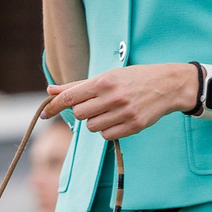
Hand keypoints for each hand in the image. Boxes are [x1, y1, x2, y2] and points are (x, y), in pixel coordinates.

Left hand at [46, 64, 198, 140]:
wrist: (167, 85)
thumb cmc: (132, 79)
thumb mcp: (106, 76)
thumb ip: (77, 86)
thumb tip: (51, 90)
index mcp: (104, 81)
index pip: (70, 97)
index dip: (54, 107)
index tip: (43, 113)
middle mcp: (113, 97)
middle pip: (79, 115)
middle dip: (82, 112)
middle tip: (94, 105)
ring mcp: (124, 113)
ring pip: (91, 127)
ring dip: (95, 122)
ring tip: (109, 111)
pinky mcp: (133, 126)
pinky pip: (107, 136)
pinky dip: (107, 130)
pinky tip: (117, 119)